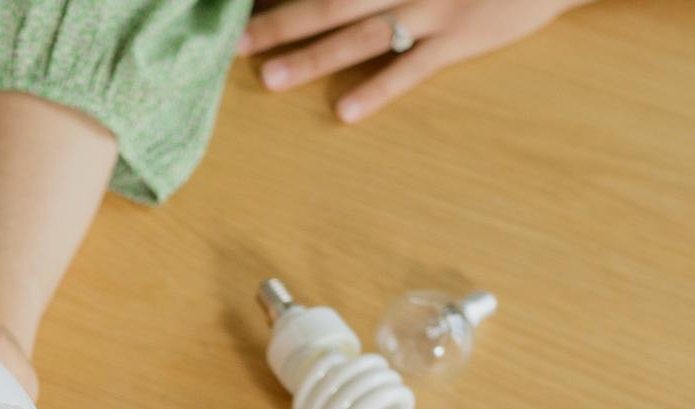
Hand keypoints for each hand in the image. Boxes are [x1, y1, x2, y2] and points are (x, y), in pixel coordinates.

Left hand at [241, 0, 590, 122]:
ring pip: (360, 34)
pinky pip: (412, 68)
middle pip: (330, 1)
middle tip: (234, 45)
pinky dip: (378, 89)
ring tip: (269, 78)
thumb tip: (349, 5)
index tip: (246, 8)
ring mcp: (433, 8)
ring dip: (312, 57)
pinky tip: (344, 112)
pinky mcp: (461, 38)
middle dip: (279, 22)